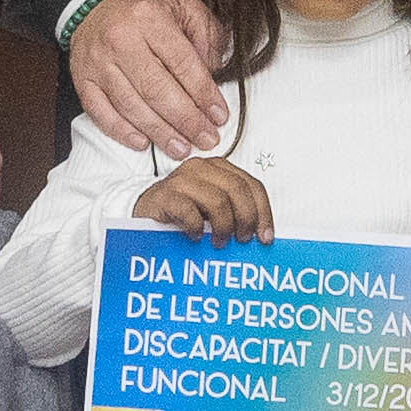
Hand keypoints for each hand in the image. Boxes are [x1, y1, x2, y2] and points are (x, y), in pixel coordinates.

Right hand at [65, 0, 228, 158]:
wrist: (97, 4)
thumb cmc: (145, 11)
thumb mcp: (183, 6)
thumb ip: (206, 34)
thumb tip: (215, 72)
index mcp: (149, 16)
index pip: (182, 62)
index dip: (203, 94)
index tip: (218, 116)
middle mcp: (120, 38)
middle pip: (156, 89)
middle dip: (185, 120)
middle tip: (206, 138)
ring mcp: (98, 61)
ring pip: (130, 105)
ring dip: (159, 132)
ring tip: (181, 147)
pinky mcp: (82, 79)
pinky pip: (100, 112)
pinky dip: (121, 131)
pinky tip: (143, 142)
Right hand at [132, 154, 269, 239]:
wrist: (145, 212)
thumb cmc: (183, 212)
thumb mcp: (214, 209)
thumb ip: (235, 211)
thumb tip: (261, 234)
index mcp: (218, 168)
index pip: (252, 185)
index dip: (263, 212)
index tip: (265, 236)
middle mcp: (201, 169)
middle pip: (238, 190)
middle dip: (245, 219)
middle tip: (242, 239)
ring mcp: (182, 180)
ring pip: (218, 201)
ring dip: (223, 227)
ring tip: (219, 242)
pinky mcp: (165, 196)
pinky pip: (190, 212)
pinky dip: (197, 228)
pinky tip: (196, 237)